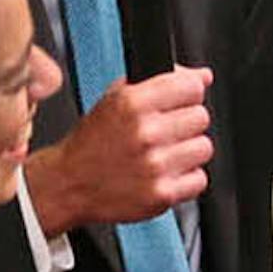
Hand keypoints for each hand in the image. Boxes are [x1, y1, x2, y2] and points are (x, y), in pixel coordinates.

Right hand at [24, 66, 213, 236]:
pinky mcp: (161, 194)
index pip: (192, 87)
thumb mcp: (115, 99)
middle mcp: (145, 133)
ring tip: (164, 154)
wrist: (69, 184)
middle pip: (200, 118)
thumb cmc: (91, 143)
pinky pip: (199, 179)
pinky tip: (165, 174)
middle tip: (166, 132)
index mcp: (133, 104)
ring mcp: (155, 166)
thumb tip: (203, 76)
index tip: (181, 102)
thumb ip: (161, 82)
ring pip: (203, 148)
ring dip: (188, 152)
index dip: (188, 93)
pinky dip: (186, 179)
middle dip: (186, 123)